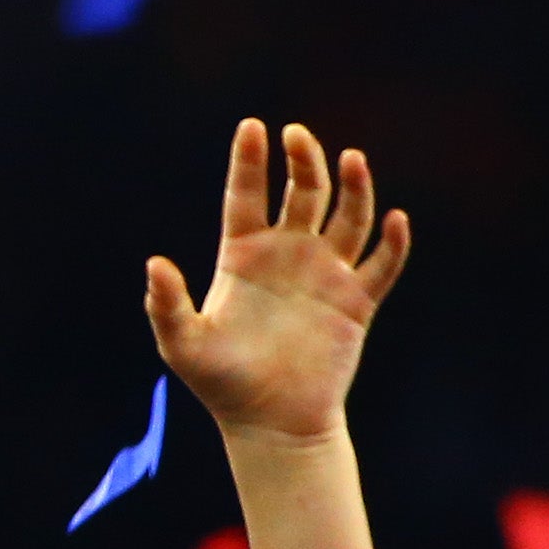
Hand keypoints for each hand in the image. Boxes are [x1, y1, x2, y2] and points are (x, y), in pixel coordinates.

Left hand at [147, 119, 410, 444]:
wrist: (270, 422)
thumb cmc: (221, 383)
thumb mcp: (183, 343)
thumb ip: (166, 304)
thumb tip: (155, 264)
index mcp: (243, 256)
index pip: (247, 196)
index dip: (250, 162)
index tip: (252, 126)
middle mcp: (287, 256)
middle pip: (302, 193)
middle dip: (304, 162)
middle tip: (300, 136)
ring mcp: (325, 274)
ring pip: (347, 217)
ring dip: (354, 188)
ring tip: (352, 160)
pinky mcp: (356, 302)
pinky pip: (382, 264)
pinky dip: (392, 242)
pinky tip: (393, 219)